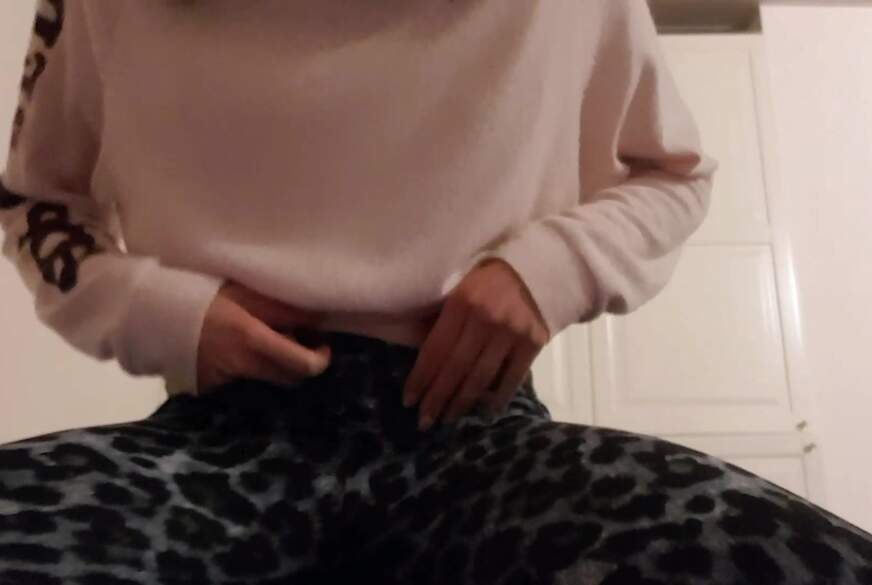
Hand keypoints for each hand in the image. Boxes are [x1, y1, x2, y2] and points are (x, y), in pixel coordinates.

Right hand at [195, 280, 332, 394]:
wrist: (155, 312)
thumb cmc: (206, 295)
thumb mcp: (247, 294)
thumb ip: (284, 310)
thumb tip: (320, 319)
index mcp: (255, 340)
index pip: (304, 365)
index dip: (321, 358)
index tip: (321, 344)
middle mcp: (244, 366)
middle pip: (290, 379)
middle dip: (302, 363)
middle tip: (301, 342)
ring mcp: (227, 379)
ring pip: (267, 378)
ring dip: (276, 364)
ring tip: (269, 341)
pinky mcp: (212, 385)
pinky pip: (242, 379)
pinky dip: (249, 367)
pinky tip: (239, 348)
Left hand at [402, 258, 550, 429]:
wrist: (542, 263)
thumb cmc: (493, 274)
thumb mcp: (463, 285)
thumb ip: (447, 317)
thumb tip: (426, 357)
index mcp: (461, 302)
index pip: (435, 349)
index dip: (421, 377)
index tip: (408, 400)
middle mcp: (484, 319)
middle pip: (455, 368)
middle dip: (437, 398)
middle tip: (424, 422)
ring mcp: (511, 332)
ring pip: (481, 377)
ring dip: (462, 402)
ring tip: (448, 418)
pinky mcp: (533, 342)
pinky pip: (512, 377)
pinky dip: (498, 397)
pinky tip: (486, 411)